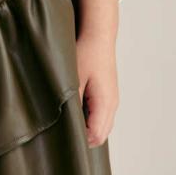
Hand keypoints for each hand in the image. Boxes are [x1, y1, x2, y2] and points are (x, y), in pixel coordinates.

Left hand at [75, 31, 119, 147]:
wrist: (98, 34)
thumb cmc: (87, 53)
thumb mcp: (74, 78)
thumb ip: (72, 103)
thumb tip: (67, 122)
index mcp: (105, 104)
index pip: (96, 136)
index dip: (80, 140)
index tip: (63, 134)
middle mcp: (112, 104)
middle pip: (101, 135)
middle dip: (84, 137)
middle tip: (64, 129)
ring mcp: (112, 99)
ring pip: (103, 126)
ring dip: (88, 127)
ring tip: (70, 118)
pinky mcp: (108, 93)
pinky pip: (102, 115)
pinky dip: (91, 118)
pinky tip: (77, 107)